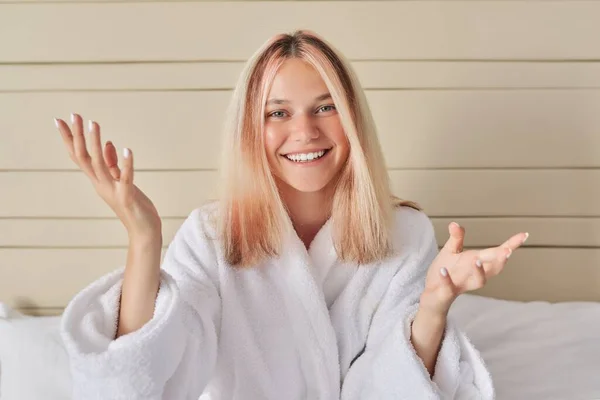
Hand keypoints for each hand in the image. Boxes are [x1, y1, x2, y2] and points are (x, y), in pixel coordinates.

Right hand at [54, 113, 161, 242]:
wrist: (143, 232)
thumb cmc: (134, 207)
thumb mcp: (121, 182)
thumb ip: (113, 165)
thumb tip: (108, 144)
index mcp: (99, 180)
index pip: (79, 157)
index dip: (70, 139)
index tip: (59, 120)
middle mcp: (101, 185)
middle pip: (84, 158)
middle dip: (79, 136)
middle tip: (74, 115)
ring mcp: (113, 191)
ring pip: (99, 165)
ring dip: (96, 144)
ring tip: (94, 124)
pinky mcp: (128, 197)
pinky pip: (126, 178)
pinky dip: (126, 164)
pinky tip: (126, 149)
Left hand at [419, 222, 527, 315]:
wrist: (432, 296)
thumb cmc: (446, 272)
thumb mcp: (451, 252)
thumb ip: (456, 239)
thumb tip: (455, 224)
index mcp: (477, 263)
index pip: (496, 254)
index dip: (510, 245)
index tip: (524, 235)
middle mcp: (474, 275)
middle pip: (493, 269)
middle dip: (500, 260)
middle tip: (507, 251)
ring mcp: (462, 285)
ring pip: (478, 282)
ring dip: (479, 271)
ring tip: (476, 260)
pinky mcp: (447, 293)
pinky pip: (449, 288)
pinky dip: (447, 280)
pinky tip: (443, 271)